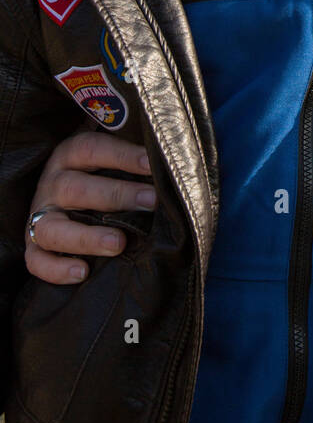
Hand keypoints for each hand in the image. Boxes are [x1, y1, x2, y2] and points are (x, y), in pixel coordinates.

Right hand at [24, 131, 154, 283]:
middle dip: (115, 195)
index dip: (122, 155)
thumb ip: (131, 158)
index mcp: (69, 155)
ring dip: (86, 236)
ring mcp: (39, 216)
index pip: (91, 149)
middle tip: (150, 202)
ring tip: (118, 243)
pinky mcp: (32, 246)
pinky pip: (36, 261)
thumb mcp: (110, 160)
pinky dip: (56, 269)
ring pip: (51, 228)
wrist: (67, 201)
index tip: (152, 163)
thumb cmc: (102, 176)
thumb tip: (170, 161)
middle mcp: (52, 184)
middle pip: (75, 188)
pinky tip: (82, 272)